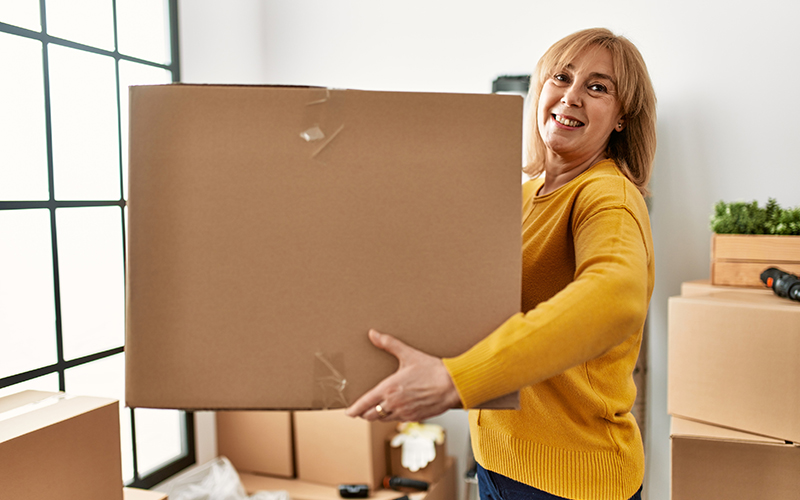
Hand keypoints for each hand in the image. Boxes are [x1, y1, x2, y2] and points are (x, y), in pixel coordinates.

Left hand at [345, 329, 461, 421]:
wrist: (452, 385)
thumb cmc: (432, 370)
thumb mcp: (409, 354)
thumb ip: (389, 344)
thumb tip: (373, 334)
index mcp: (388, 388)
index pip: (364, 403)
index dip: (354, 409)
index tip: (348, 412)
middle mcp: (393, 403)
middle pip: (370, 415)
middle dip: (364, 413)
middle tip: (361, 410)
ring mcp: (404, 412)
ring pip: (383, 419)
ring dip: (378, 415)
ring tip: (377, 409)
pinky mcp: (414, 417)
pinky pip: (397, 420)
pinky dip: (392, 416)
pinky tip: (395, 409)